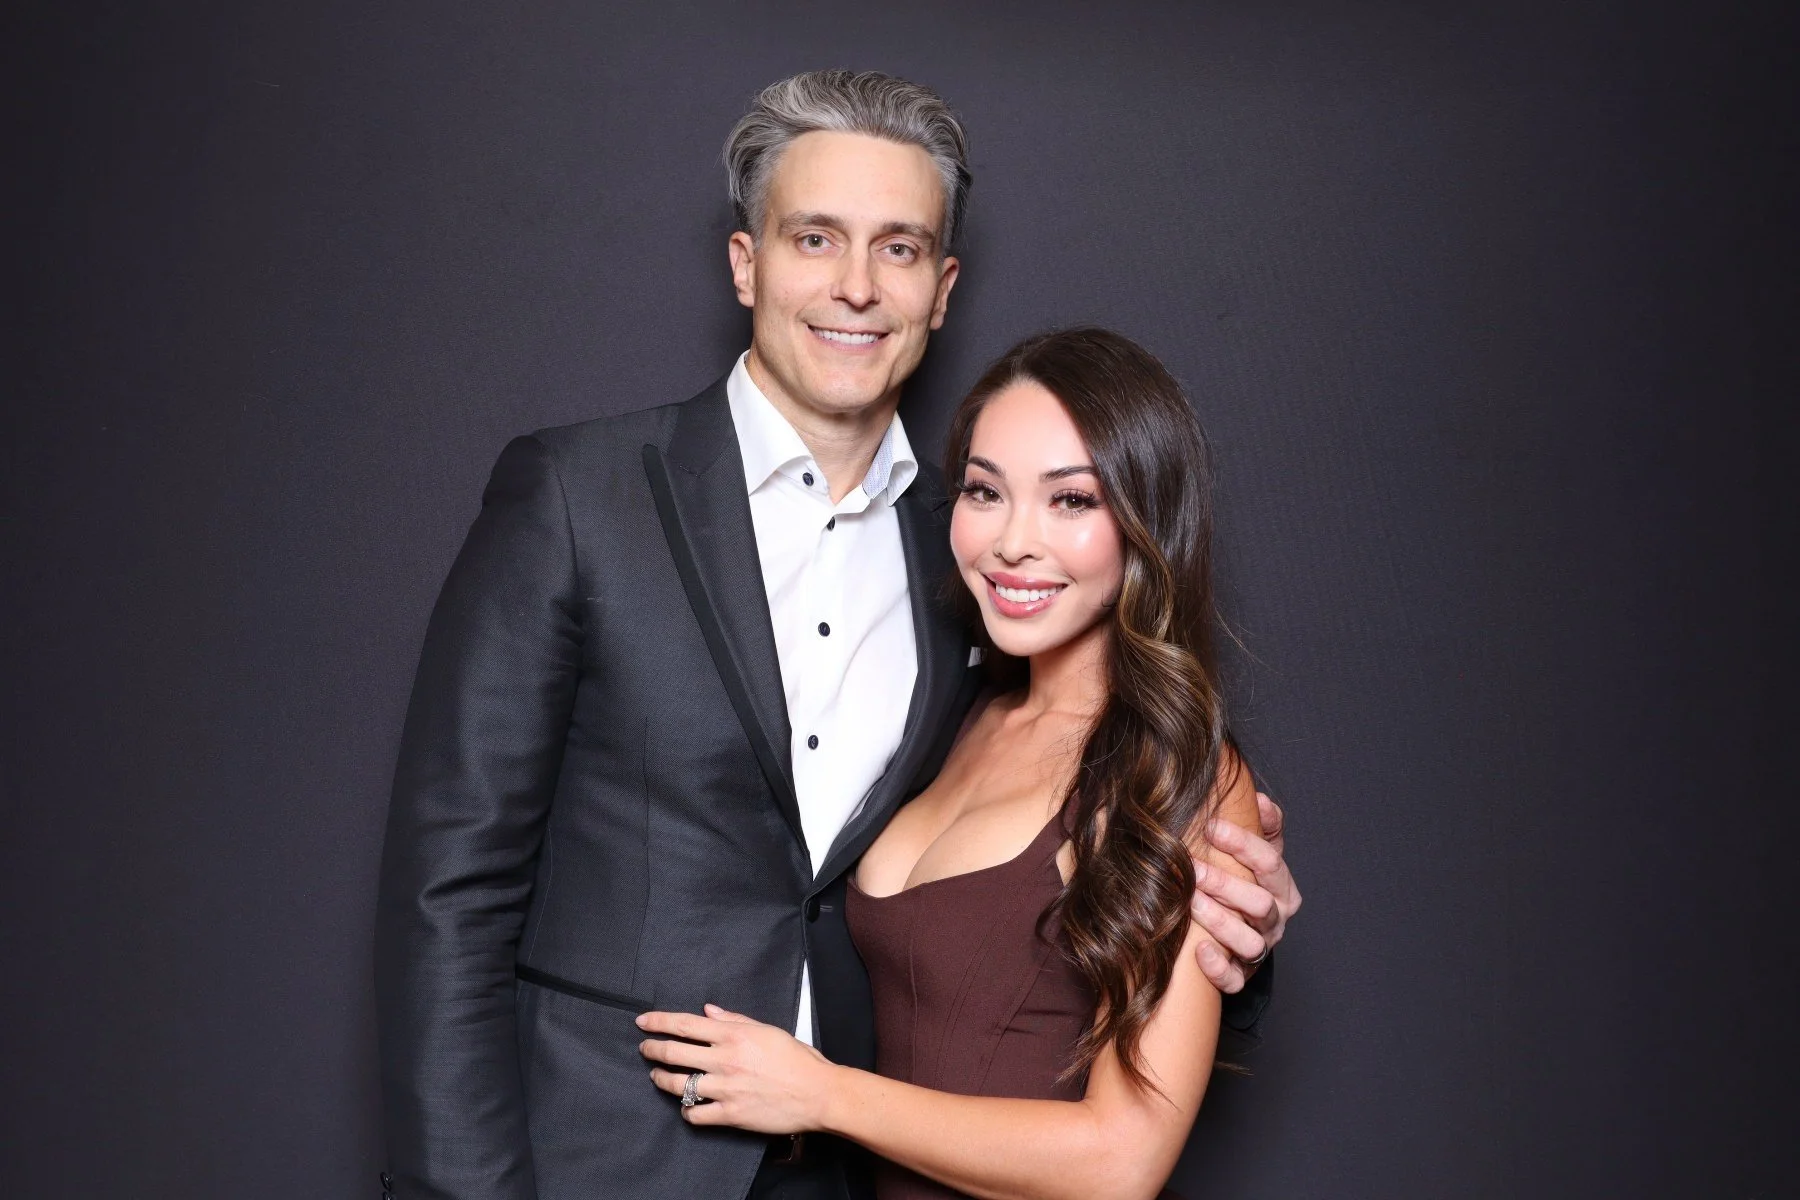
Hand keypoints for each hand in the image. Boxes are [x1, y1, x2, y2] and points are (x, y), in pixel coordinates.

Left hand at [637, 1004, 836, 1133]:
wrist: (818, 1092)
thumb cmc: (797, 1060)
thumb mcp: (767, 1029)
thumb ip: (734, 1019)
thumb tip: (708, 1011)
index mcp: (734, 1035)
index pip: (685, 1025)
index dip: (659, 1022)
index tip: (643, 1022)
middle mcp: (725, 1060)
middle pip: (674, 1052)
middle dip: (652, 1049)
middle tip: (645, 1048)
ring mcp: (725, 1088)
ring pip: (678, 1084)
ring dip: (661, 1078)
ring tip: (657, 1076)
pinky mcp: (730, 1114)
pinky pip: (695, 1114)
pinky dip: (686, 1111)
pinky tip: (686, 1107)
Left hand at [1192, 792, 1301, 992]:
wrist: (1241, 929)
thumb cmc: (1246, 881)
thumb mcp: (1259, 850)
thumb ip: (1263, 824)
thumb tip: (1258, 800)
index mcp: (1282, 888)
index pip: (1270, 863)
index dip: (1242, 843)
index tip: (1211, 826)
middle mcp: (1275, 920)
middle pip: (1259, 903)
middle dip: (1224, 883)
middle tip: (1191, 866)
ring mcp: (1260, 949)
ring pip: (1249, 942)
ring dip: (1219, 921)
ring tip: (1190, 902)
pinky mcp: (1242, 975)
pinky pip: (1236, 980)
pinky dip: (1219, 968)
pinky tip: (1200, 951)